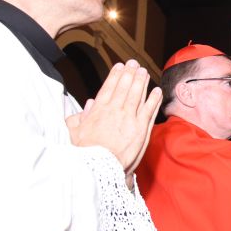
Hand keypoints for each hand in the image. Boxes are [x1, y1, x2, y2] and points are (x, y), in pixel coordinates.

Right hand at [66, 60, 162, 175]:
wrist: (100, 167)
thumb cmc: (86, 153)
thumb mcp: (74, 132)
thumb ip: (79, 116)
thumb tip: (89, 104)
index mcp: (98, 111)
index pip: (108, 88)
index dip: (115, 75)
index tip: (119, 66)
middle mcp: (115, 111)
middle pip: (124, 87)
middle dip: (130, 73)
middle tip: (134, 63)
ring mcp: (130, 119)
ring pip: (137, 95)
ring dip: (141, 82)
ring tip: (144, 72)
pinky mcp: (142, 128)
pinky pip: (149, 110)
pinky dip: (154, 99)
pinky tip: (157, 91)